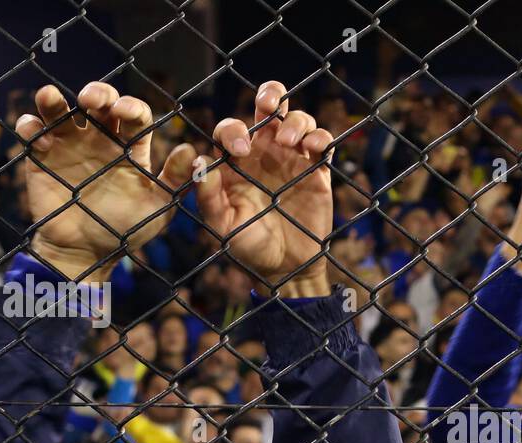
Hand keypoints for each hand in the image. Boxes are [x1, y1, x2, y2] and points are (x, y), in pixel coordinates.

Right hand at [17, 82, 194, 281]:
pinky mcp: (41, 157)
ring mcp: (69, 145)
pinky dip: (31, 127)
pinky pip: (32, 132)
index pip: (134, 115)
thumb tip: (192, 152)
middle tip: (90, 100)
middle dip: (96, 93)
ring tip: (51, 98)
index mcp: (130, 147)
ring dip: (54, 100)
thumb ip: (176, 181)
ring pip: (60, 110)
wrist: (87, 253)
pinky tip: (38, 137)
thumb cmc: (126, 229)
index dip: (130, 106)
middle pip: (98, 102)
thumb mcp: (158, 208)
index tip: (124, 111)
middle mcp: (100, 140)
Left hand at [196, 81, 334, 297]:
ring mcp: (293, 159)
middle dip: (270, 94)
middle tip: (270, 107)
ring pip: (297, 118)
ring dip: (295, 121)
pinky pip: (323, 142)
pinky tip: (312, 149)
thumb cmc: (249, 247)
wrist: (285, 268)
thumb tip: (199, 162)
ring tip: (290, 142)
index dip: (233, 129)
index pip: (231, 127)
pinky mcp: (317, 171)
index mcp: (237, 161)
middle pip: (269, 106)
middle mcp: (265, 153)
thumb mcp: (222, 226)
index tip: (239, 150)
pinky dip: (320, 137)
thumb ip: (208, 196)